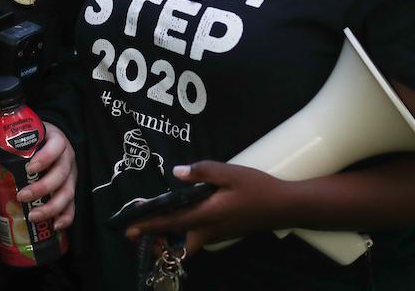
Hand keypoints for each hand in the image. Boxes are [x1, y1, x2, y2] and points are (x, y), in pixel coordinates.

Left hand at [17, 121, 76, 230]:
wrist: (54, 141)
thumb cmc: (36, 141)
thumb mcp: (24, 139)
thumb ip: (1, 148)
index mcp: (56, 141)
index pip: (56, 147)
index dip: (45, 157)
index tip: (29, 168)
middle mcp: (67, 159)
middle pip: (60, 174)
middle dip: (42, 188)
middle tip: (22, 196)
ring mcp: (72, 176)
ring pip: (67, 192)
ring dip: (51, 207)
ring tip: (33, 216)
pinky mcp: (72, 190)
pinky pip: (73, 206)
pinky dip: (66, 217)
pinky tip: (55, 226)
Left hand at [124, 161, 292, 254]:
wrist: (285, 207)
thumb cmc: (258, 188)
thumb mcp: (230, 173)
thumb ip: (203, 171)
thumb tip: (177, 172)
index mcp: (208, 215)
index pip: (172, 222)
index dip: (149, 225)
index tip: (129, 229)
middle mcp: (210, 230)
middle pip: (176, 241)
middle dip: (156, 239)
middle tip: (137, 232)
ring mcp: (218, 234)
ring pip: (188, 242)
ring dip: (170, 236)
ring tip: (155, 223)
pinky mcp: (225, 233)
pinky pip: (198, 237)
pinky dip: (184, 232)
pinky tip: (184, 216)